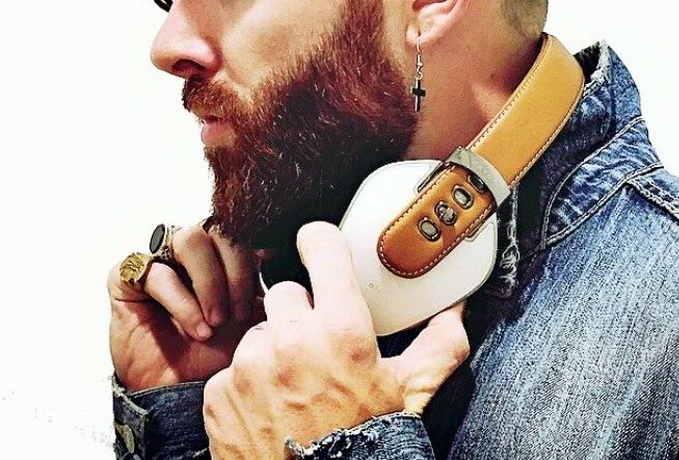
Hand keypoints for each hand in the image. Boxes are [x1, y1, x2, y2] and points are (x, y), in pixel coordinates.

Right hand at [107, 221, 264, 391]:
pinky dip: (181, 300)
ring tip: (217, 321)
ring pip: (190, 239)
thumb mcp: (256, 316)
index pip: (242, 225)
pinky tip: (197, 328)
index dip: (257, 240)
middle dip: (236, 270)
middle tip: (242, 312)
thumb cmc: (218, 352)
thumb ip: (271, 285)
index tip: (270, 261)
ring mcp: (159, 258)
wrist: (180, 391)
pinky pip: (155, 271)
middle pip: (219, 229)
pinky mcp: (127, 276)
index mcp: (222, 250)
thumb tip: (292, 261)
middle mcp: (192, 249)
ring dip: (209, 281)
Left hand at [202, 221, 469, 458]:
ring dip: (272, 351)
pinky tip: (269, 408)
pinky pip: (231, 370)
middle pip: (285, 293)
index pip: (320, 245)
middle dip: (300, 314)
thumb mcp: (410, 394)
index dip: (319, 242)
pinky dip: (246, 384)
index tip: (317, 247)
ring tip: (294, 385)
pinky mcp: (219, 395)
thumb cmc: (368, 445)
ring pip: (258, 332)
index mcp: (340, 330)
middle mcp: (290, 340)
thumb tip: (455, 314)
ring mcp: (249, 367)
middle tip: (317, 348)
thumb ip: (438, 346)